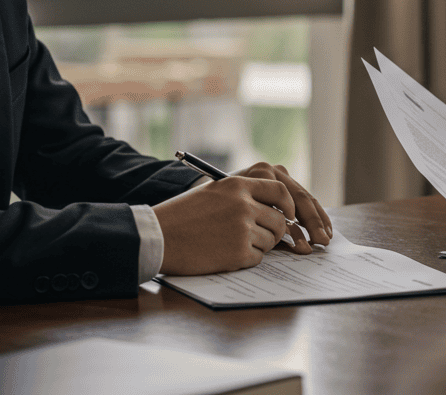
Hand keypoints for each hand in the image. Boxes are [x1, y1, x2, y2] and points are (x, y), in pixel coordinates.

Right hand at [154, 161, 331, 274]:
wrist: (157, 237)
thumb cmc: (181, 216)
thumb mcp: (213, 192)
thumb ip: (242, 195)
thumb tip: (274, 206)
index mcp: (237, 186)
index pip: (280, 190)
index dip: (288, 204)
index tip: (288, 214)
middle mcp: (244, 204)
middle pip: (280, 220)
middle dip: (274, 231)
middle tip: (257, 237)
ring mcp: (242, 229)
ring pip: (270, 240)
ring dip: (258, 245)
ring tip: (232, 244)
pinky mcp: (238, 252)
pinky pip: (257, 258)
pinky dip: (246, 259)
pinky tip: (224, 254)